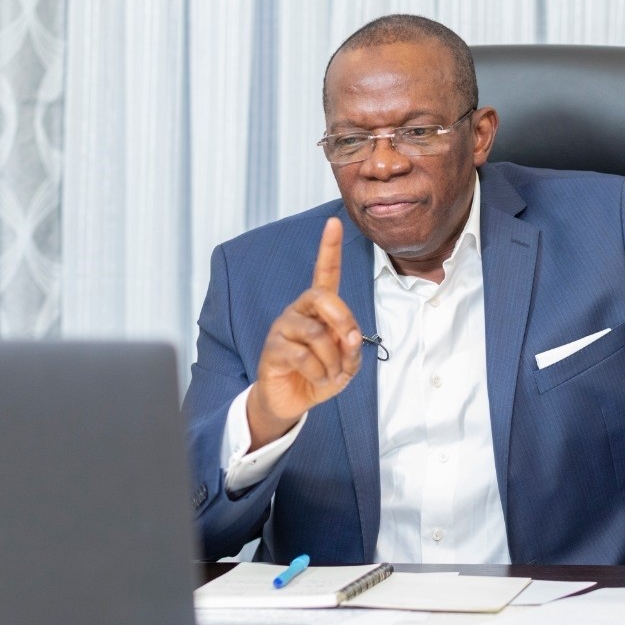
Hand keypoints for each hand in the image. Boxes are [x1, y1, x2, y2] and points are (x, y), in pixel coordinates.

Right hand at [246, 217, 361, 448]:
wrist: (291, 402)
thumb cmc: (320, 376)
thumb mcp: (346, 364)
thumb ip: (352, 349)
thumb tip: (348, 337)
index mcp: (319, 309)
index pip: (325, 273)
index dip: (329, 248)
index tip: (334, 222)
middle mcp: (298, 311)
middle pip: (322, 296)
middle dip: (343, 319)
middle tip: (350, 343)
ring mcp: (283, 328)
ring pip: (316, 333)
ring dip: (333, 360)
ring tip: (331, 374)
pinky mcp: (273, 349)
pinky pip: (304, 356)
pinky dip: (319, 373)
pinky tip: (317, 380)